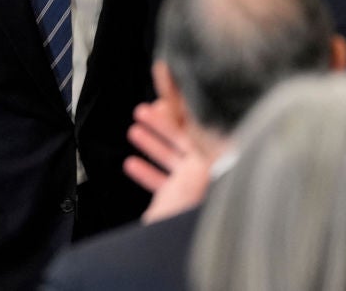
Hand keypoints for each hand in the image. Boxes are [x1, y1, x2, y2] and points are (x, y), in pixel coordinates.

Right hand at [123, 100, 210, 222]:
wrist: (182, 246)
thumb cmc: (193, 207)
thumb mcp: (191, 167)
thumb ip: (187, 137)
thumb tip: (176, 109)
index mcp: (215, 157)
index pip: (198, 124)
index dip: (179, 109)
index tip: (162, 98)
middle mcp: (208, 169)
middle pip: (183, 138)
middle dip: (161, 124)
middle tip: (142, 110)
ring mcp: (194, 185)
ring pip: (171, 158)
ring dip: (151, 144)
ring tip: (133, 130)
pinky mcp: (180, 201)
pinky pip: (163, 181)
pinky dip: (147, 172)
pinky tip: (131, 164)